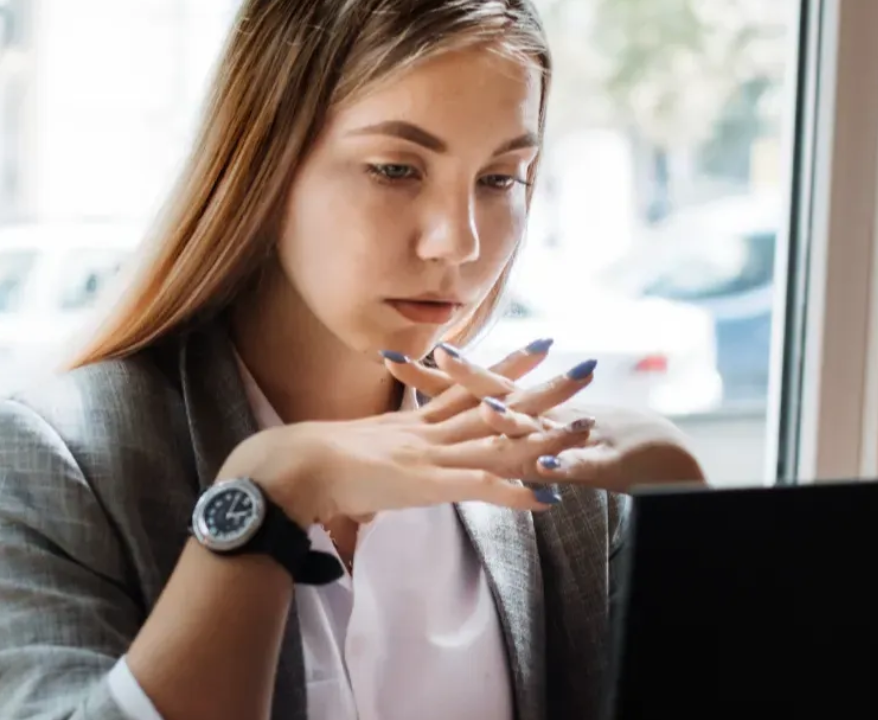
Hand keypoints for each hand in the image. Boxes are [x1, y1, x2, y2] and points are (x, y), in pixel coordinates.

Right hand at [217, 339, 594, 526]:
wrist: (290, 466)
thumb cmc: (308, 463)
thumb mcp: (354, 456)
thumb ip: (376, 461)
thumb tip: (377, 475)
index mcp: (413, 423)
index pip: (469, 386)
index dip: (505, 367)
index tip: (537, 345)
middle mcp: (429, 431)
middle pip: (497, 402)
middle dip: (544, 385)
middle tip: (585, 366)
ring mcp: (431, 455)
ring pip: (499, 439)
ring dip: (546, 435)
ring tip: (586, 427)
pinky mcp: (427, 483)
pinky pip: (479, 486)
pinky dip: (515, 492)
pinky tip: (549, 497)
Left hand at [389, 341, 705, 493]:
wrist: (664, 458)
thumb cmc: (601, 452)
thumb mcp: (547, 445)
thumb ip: (509, 437)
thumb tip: (461, 422)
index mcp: (529, 414)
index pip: (474, 390)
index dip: (435, 376)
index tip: (394, 358)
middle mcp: (548, 418)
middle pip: (501, 393)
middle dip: (467, 377)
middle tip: (435, 354)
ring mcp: (577, 439)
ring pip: (543, 426)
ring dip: (518, 418)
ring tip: (489, 408)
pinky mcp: (607, 464)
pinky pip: (585, 467)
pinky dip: (569, 466)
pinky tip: (551, 468)